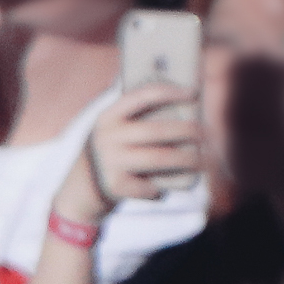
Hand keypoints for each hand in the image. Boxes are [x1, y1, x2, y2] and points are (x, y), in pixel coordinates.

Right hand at [54, 84, 212, 225]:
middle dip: (188, 131)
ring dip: (186, 160)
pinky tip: (161, 189)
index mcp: (108, 116)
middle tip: (206, 133)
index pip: (142, 96)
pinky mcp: (114, 185)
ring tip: (202, 161)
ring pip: (160, 158)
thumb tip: (181, 106)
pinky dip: (159, 189)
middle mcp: (108, 136)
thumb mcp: (112, 131)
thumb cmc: (110, 154)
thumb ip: (135, 119)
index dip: (170, 92)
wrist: (78, 192)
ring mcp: (111, 161)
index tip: (194, 92)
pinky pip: (149, 185)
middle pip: (157, 130)